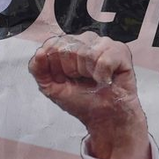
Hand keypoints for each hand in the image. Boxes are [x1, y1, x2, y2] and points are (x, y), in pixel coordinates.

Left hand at [29, 32, 150, 158]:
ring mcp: (104, 44)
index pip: (54, 44)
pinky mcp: (121, 51)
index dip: (57, 65)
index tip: (64, 77)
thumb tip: (40, 53)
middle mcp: (86, 41)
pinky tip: (105, 79)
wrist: (103, 117)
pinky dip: (103, 74)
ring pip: (87, 51)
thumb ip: (38, 69)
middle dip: (73, 69)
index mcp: (68, 47)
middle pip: (70, 47)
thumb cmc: (81, 101)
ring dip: (88, 72)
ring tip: (94, 79)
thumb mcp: (51, 87)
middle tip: (82, 80)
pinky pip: (105, 58)